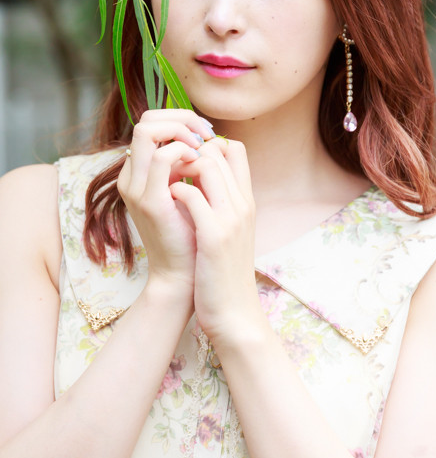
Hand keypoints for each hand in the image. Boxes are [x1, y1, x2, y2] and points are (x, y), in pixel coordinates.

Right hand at [116, 110, 216, 306]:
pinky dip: (185, 151)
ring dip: (182, 130)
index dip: (179, 118)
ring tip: (203, 146)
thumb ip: (189, 165)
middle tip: (206, 132)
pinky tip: (201, 163)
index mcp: (139, 174)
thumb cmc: (192, 234)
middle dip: (180, 117)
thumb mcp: (189, 192)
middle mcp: (131, 177)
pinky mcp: (149, 201)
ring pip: (147, 130)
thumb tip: (206, 135)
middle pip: (145, 120)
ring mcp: (136, 188)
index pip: (150, 123)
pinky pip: (163, 157)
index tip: (206, 133)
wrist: (185, 276)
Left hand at [169, 137, 261, 344]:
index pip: (235, 149)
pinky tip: (166, 202)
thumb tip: (197, 179)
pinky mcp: (214, 235)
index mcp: (246, 200)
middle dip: (188, 152)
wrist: (234, 312)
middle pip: (218, 150)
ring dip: (179, 168)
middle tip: (170, 171)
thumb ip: (220, 203)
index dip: (208, 145)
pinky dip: (174, 190)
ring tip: (167, 185)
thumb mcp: (229, 231)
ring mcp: (231, 218)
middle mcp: (243, 203)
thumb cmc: (223, 272)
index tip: (186, 161)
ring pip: (206, 164)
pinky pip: (191, 193)